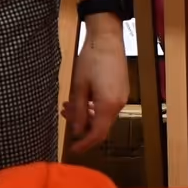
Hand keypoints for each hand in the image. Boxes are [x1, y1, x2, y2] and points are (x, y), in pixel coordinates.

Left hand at [62, 24, 129, 154]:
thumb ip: (78, 110)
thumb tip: (76, 131)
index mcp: (108, 105)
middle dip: (82, 126)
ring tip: (69, 105)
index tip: (73, 149)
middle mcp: (119, 104)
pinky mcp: (122, 89)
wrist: (107, 38)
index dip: (85, 144)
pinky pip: (108, 106)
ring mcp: (122, 97)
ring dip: (87, 114)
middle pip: (101, 126)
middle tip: (65, 115)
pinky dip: (94, 107)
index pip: (98, 134)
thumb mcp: (79, 86)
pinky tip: (82, 98)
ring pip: (103, 115)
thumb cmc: (91, 59)